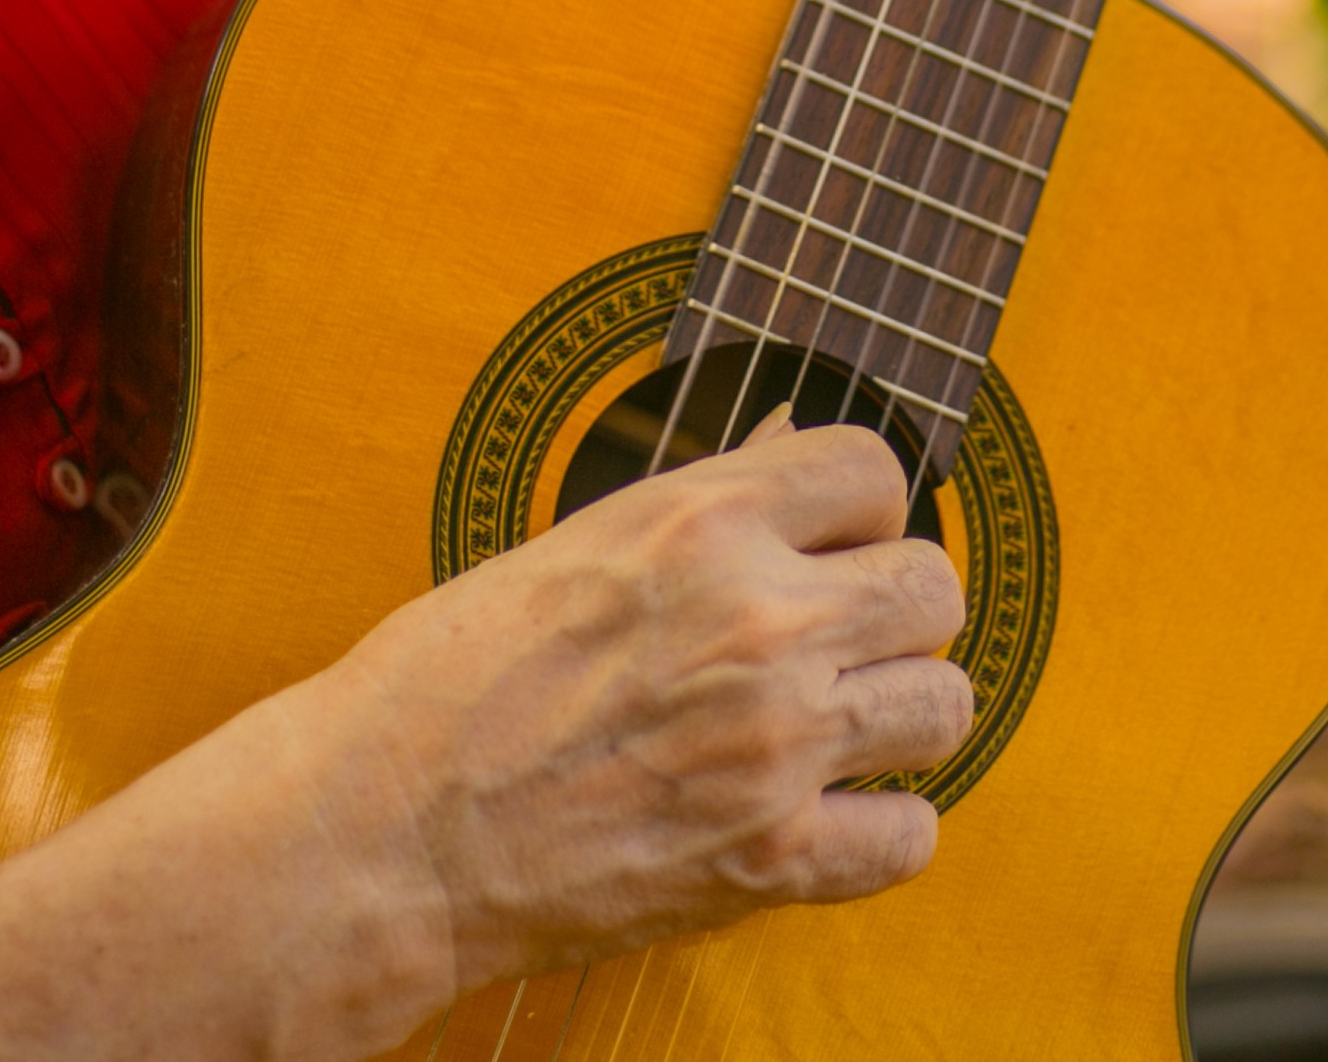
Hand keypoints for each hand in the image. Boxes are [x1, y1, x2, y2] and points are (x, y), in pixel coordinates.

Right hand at [338, 421, 970, 995]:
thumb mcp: (577, 546)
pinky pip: (910, 835)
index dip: (859, 509)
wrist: (382, 831)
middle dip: (895, 611)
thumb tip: (792, 471)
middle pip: (933, 586)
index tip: (833, 544)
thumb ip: (703, 514)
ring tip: (838, 727)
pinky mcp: (769, 858)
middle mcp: (756, 621)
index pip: (873, 469)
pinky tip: (821, 815)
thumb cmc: (449, 685)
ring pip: (945, 705)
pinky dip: (875, 833)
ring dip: (898, 716)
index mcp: (700, 522)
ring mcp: (773, 744)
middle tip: (841, 641)